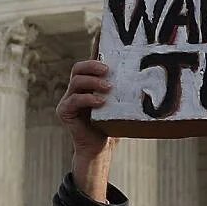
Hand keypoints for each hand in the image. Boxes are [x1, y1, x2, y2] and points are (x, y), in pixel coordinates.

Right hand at [57, 60, 117, 200]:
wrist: (100, 148)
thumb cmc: (111, 125)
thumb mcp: (117, 105)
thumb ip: (120, 91)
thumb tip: (142, 77)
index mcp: (86, 85)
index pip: (87, 66)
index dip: (93, 58)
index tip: (107, 58)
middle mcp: (74, 90)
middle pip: (78, 69)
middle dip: (92, 66)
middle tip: (108, 71)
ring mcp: (68, 100)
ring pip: (76, 81)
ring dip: (93, 82)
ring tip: (108, 88)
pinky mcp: (64, 111)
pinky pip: (74, 100)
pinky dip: (88, 99)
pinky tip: (101, 102)